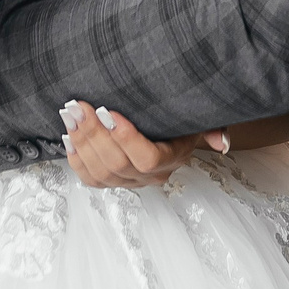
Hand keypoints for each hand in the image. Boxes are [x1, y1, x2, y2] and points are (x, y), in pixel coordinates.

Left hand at [61, 100, 227, 187]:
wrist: (171, 133)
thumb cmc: (181, 123)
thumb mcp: (199, 120)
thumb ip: (211, 128)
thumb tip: (219, 141)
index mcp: (171, 159)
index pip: (148, 159)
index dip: (126, 138)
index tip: (109, 111)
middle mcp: (149, 177)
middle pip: (118, 164)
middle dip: (94, 133)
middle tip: (80, 106)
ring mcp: (128, 182)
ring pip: (100, 172)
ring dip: (82, 142)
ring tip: (71, 114)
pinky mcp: (110, 182)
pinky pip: (90, 178)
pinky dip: (76, 157)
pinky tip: (69, 135)